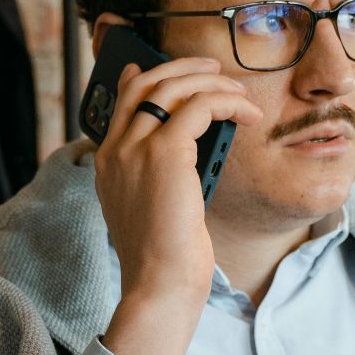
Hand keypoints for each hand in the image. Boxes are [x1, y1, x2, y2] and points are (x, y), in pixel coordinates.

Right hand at [93, 57, 262, 354]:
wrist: (159, 285)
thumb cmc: (164, 258)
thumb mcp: (155, 208)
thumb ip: (159, 174)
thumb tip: (184, 146)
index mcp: (107, 164)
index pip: (124, 100)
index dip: (149, 76)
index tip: (173, 69)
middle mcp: (115, 150)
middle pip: (147, 83)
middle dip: (185, 68)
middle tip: (215, 70)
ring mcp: (136, 148)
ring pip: (174, 88)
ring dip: (212, 83)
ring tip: (239, 93)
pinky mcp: (165, 153)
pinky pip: (200, 106)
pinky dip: (227, 103)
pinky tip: (247, 115)